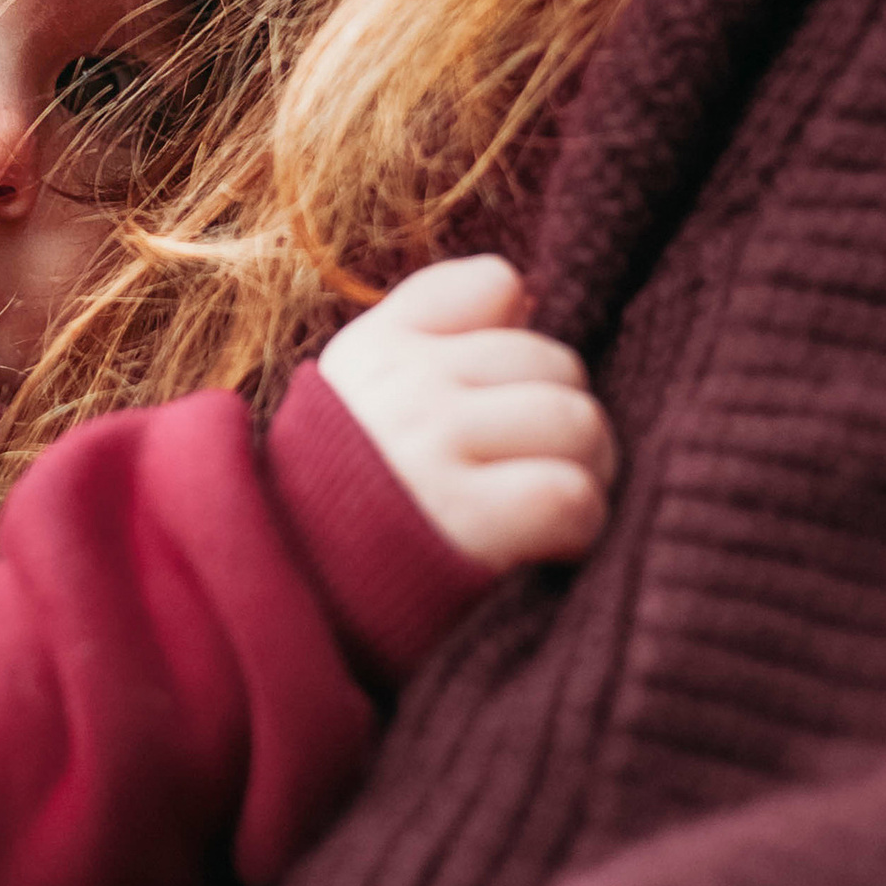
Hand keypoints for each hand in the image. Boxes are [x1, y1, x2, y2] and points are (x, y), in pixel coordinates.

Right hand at [318, 256, 615, 575]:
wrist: (299, 600)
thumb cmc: (352, 496)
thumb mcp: (363, 391)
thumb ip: (435, 322)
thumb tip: (529, 295)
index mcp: (380, 348)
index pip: (496, 285)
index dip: (519, 350)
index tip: (500, 403)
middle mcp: (406, 388)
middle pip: (558, 364)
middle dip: (566, 422)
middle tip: (541, 468)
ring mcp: (435, 451)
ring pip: (578, 424)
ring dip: (587, 473)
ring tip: (551, 504)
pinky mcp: (468, 522)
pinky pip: (571, 495)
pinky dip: (581, 525)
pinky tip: (550, 544)